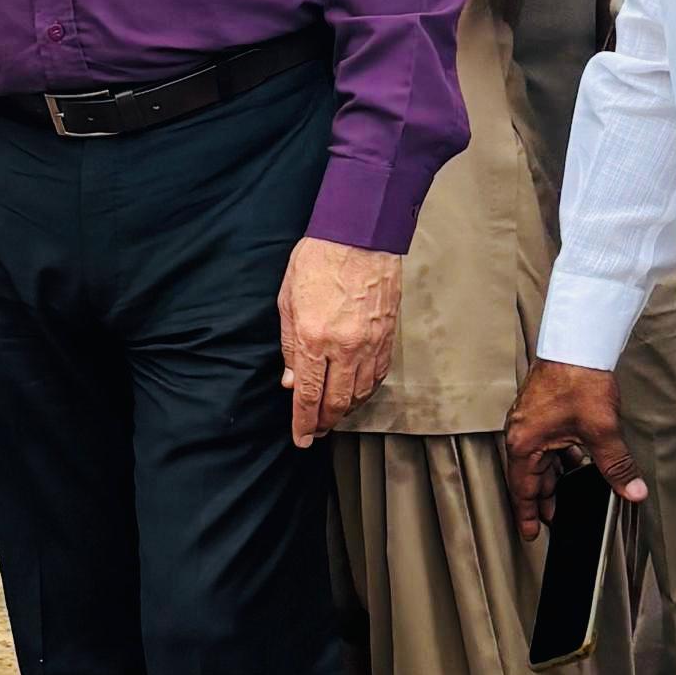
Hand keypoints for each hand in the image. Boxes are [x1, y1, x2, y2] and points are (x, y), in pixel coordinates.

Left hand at [277, 238, 404, 449]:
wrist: (359, 235)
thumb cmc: (318, 261)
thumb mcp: (288, 301)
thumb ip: (290, 346)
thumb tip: (292, 381)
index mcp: (314, 338)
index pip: (308, 395)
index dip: (303, 423)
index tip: (301, 439)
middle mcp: (344, 347)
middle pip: (337, 402)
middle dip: (324, 422)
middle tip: (315, 431)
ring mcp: (370, 343)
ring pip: (360, 393)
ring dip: (345, 410)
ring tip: (333, 416)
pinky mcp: (388, 336)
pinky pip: (378, 375)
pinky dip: (366, 391)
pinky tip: (357, 394)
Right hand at [503, 357, 647, 540]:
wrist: (577, 343)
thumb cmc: (577, 379)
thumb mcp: (601, 431)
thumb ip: (616, 466)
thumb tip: (631, 490)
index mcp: (524, 443)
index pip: (523, 489)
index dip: (527, 514)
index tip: (531, 533)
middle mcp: (521, 433)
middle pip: (530, 477)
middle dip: (543, 500)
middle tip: (554, 521)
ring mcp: (529, 421)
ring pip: (540, 460)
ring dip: (553, 478)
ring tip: (567, 495)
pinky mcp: (541, 411)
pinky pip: (546, 444)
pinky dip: (559, 458)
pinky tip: (577, 462)